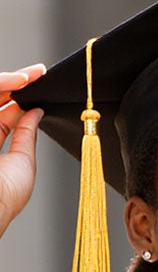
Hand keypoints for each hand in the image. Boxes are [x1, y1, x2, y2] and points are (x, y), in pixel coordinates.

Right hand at [0, 66, 45, 239]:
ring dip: (6, 82)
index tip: (38, 83)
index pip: (2, 114)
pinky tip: (15, 83)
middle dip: (14, 83)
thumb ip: (26, 135)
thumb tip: (36, 112)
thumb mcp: (22, 163)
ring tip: (28, 77)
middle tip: (36, 73)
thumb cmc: (4, 198)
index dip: (18, 97)